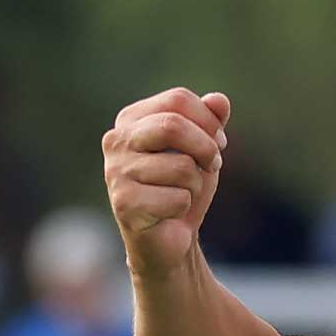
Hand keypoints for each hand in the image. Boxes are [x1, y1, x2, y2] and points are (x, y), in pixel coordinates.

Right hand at [102, 87, 230, 276]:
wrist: (169, 236)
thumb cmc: (182, 186)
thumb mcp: (202, 149)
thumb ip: (210, 122)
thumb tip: (219, 99)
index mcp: (132, 119)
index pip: (178, 100)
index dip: (209, 121)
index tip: (219, 142)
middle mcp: (116, 140)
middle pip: (173, 126)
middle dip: (206, 149)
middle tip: (212, 166)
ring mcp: (115, 171)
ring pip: (181, 167)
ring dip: (196, 185)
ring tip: (182, 193)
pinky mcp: (124, 203)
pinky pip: (177, 198)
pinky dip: (185, 207)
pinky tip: (168, 213)